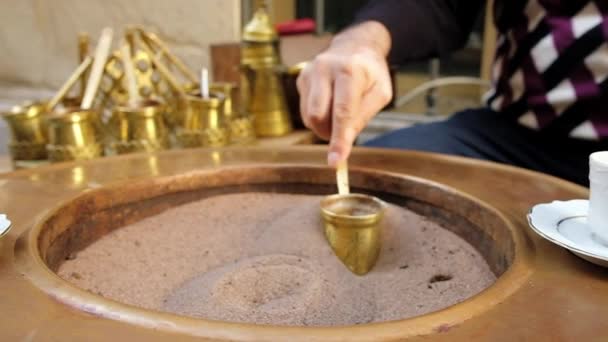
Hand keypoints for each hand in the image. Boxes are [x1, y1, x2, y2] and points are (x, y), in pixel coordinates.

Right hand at [297, 21, 392, 166]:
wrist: (354, 45)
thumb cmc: (370, 72)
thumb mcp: (380, 93)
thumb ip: (363, 117)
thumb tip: (345, 142)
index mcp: (350, 71)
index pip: (342, 112)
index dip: (339, 139)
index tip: (336, 161)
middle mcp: (325, 69)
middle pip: (317, 116)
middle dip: (329, 133)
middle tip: (343, 134)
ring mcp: (309, 73)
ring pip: (308, 116)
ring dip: (323, 126)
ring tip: (339, 115)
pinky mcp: (301, 79)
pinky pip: (304, 111)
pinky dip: (317, 118)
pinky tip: (329, 105)